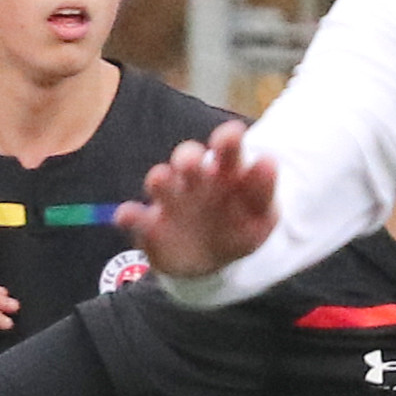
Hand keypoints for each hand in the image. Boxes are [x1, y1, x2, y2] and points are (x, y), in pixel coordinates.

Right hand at [122, 122, 278, 278]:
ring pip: (160, 181)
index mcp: (225, 171)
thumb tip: (267, 160)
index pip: (227, 148)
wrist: (212, 261)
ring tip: (161, 180)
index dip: (227, 140)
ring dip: (160, 179)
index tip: (232, 134)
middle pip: (188, 158)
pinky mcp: (149, 226)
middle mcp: (194, 180)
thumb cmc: (240, 229)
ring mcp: (170, 201)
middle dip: (188, 157)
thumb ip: (263, 191)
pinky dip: (130, 215)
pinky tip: (128, 215)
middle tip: (192, 161)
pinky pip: (135, 218)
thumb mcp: (262, 215)